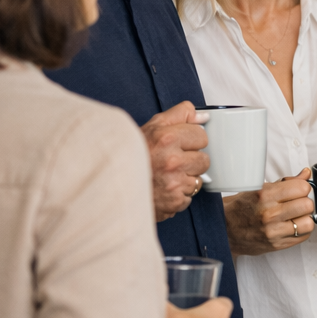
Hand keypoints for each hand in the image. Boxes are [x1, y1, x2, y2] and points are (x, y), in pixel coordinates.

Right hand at [143, 102, 210, 221]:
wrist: (112, 184)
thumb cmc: (132, 155)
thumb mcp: (152, 126)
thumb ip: (180, 115)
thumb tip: (203, 117)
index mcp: (167, 139)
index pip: (202, 136)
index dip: (191, 140)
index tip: (179, 144)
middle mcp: (172, 161)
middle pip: (204, 160)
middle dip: (191, 160)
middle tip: (171, 161)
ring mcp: (174, 183)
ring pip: (198, 179)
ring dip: (185, 178)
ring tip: (166, 175)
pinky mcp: (174, 201)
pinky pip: (188, 197)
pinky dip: (178, 194)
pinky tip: (163, 189)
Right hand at [223, 169, 314, 255]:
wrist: (224, 230)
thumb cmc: (240, 208)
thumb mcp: (259, 188)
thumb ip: (286, 182)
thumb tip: (306, 174)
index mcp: (265, 195)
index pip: (302, 187)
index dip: (302, 187)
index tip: (297, 189)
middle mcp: (269, 214)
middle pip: (308, 205)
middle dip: (304, 201)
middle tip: (296, 202)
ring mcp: (273, 232)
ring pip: (309, 222)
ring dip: (304, 217)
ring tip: (295, 215)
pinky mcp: (277, 245)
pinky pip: (303, 236)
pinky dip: (301, 230)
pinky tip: (291, 225)